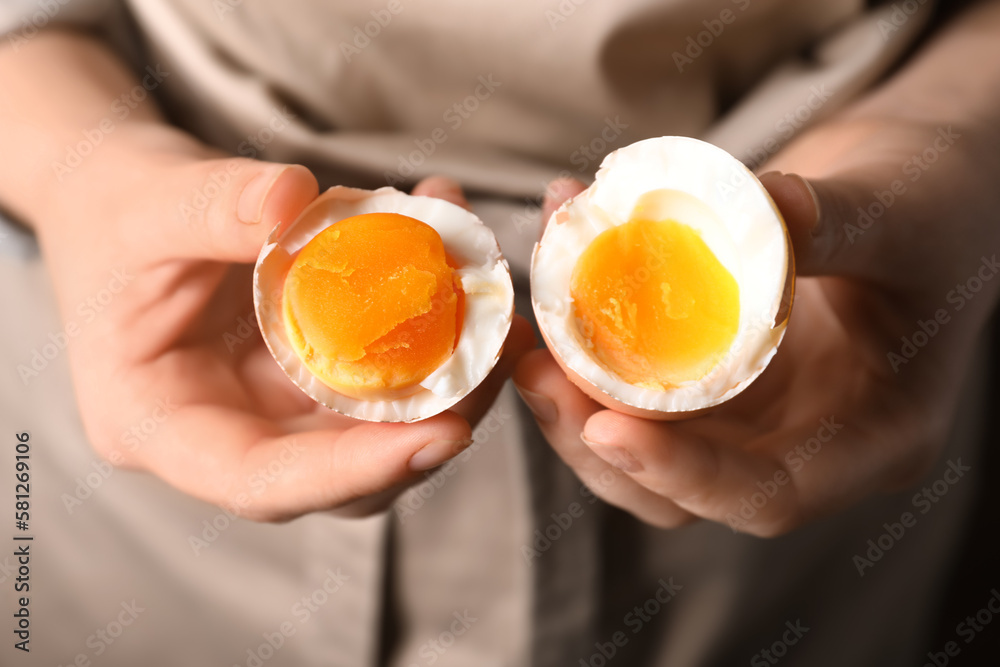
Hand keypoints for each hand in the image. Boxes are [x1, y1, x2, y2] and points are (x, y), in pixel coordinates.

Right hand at [38, 124, 532, 520]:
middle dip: (430, 424)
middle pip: (341, 471)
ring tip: (492, 303)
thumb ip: (215, 204)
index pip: (260, 481)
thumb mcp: (148, 203)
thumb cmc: (114, 210)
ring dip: (448, 375)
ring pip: (376, 428)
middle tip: (497, 356)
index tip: (444, 436)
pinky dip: (430, 335)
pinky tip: (460, 270)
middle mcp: (224, 435)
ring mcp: (273, 410)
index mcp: (159, 425)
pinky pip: (380, 374)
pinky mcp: (311, 376)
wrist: (122, 197)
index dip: (353, 471)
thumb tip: (295, 198)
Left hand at [514, 115, 999, 534]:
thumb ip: (835, 221)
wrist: (918, 180)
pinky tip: (555, 265)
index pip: (765, 495)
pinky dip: (586, 334)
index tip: (609, 428)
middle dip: (595, 435)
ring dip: (571, 390)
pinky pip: (634, 371)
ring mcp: (748, 405)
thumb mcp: (904, 212)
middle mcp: (798, 438)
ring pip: (642, 435)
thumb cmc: (942, 202)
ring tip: (528, 329)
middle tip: (535, 370)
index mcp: (867, 438)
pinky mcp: (709, 364)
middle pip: (679, 480)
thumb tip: (765, 208)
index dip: (683, 474)